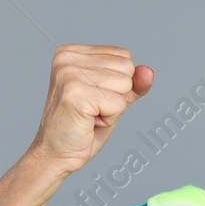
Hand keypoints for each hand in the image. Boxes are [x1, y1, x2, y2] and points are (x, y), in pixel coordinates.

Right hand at [27, 44, 153, 175]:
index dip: (118, 84)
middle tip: (92, 109)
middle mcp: (67, 57)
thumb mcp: (114, 98)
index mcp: (72, 51)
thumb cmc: (82, 126)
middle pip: (127, 68)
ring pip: (124, 85)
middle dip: (118, 95)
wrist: (56, 153)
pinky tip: (88, 121)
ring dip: (114, 108)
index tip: (94, 98)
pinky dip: (110, 118)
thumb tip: (148, 71)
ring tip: (90, 115)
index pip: (124, 56)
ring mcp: (69, 74)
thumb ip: (133, 83)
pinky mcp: (75, 93)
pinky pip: (118, 103)